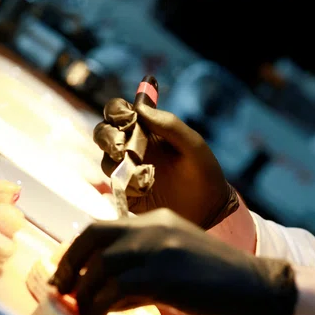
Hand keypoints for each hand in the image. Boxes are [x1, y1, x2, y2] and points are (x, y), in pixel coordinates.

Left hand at [50, 209, 296, 314]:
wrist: (261, 288)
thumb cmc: (221, 286)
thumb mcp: (177, 268)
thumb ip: (141, 274)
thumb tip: (100, 296)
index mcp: (157, 222)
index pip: (101, 229)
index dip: (76, 253)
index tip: (66, 276)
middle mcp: (154, 227)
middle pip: (92, 237)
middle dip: (68, 265)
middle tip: (60, 291)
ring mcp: (160, 248)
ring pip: (100, 264)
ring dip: (85, 292)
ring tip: (85, 312)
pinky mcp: (165, 273)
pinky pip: (116, 287)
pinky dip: (100, 304)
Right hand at [95, 98, 239, 229]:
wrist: (210, 208)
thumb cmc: (204, 170)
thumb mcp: (193, 144)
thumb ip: (169, 124)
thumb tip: (139, 107)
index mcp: (147, 129)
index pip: (118, 111)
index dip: (116, 111)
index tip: (125, 117)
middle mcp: (132, 147)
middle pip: (103, 132)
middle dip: (107, 136)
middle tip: (121, 146)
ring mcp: (128, 170)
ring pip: (106, 159)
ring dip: (115, 160)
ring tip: (136, 167)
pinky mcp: (127, 193)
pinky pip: (115, 185)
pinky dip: (126, 182)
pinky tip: (145, 186)